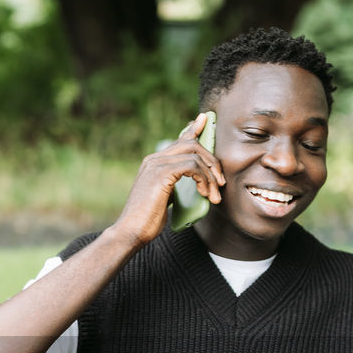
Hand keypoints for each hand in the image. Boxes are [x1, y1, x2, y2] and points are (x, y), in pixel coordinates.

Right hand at [109, 113, 224, 247]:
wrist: (132, 231)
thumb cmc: (148, 219)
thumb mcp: (164, 197)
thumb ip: (174, 185)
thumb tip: (193, 183)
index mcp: (153, 162)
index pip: (179, 141)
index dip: (193, 130)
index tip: (205, 121)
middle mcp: (154, 159)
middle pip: (191, 144)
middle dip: (212, 161)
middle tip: (220, 183)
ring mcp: (157, 164)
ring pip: (195, 154)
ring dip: (210, 175)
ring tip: (214, 194)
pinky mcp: (162, 173)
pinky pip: (192, 166)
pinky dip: (203, 178)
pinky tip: (205, 193)